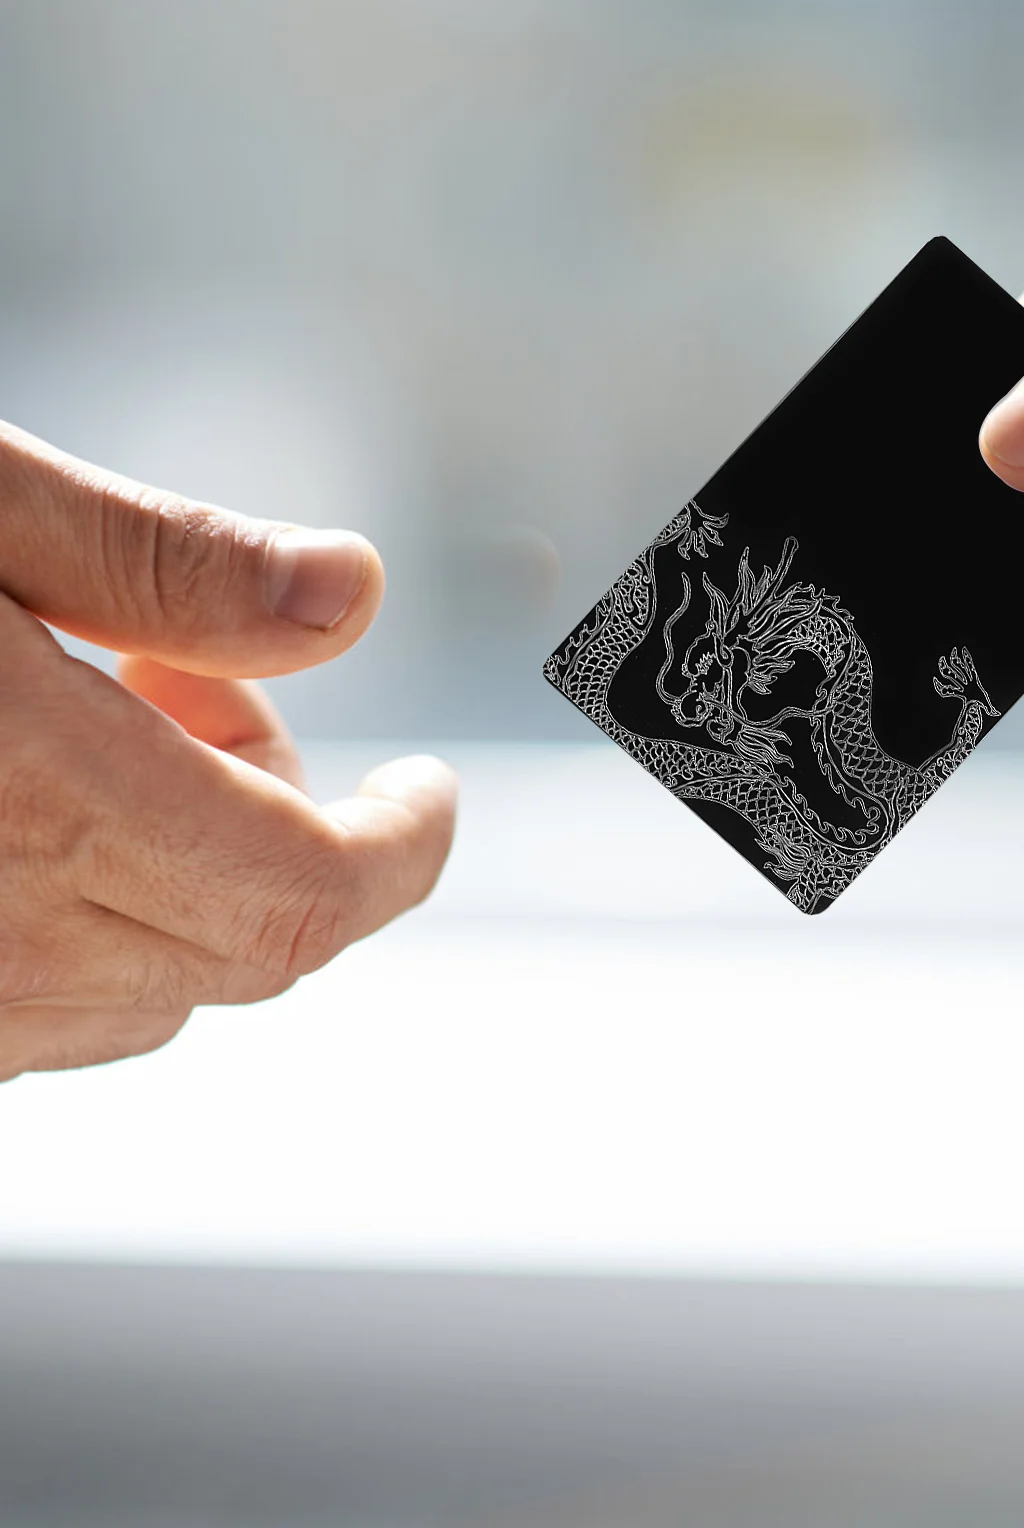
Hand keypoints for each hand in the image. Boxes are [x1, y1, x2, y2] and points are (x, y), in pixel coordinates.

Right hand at [0, 420, 456, 1081]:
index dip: (406, 851)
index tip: (429, 791)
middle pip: (253, 941)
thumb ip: (165, 562)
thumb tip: (352, 589)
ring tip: (95, 722)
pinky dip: (85, 923)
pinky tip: (20, 809)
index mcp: (42, 811)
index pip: (314, 892)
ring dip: (185, 874)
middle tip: (197, 683)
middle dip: (286, 821)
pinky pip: (39, 1015)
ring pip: (148, 995)